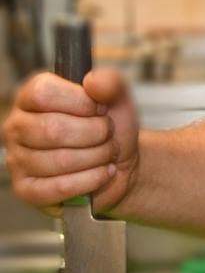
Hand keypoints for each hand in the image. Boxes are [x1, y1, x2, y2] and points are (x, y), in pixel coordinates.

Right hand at [3, 66, 139, 214]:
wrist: (119, 164)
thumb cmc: (109, 129)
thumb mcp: (117, 99)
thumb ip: (110, 83)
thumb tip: (93, 82)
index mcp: (30, 98)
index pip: (44, 93)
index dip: (81, 102)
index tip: (100, 109)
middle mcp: (17, 127)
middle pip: (53, 129)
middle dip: (95, 134)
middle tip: (108, 136)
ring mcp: (17, 160)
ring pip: (60, 160)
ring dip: (98, 157)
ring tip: (107, 154)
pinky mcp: (27, 190)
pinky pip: (59, 187)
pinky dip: (91, 180)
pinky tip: (103, 173)